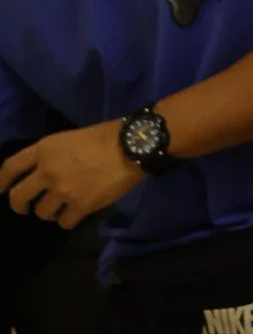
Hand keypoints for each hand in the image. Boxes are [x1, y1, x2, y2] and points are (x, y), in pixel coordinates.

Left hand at [0, 121, 144, 228]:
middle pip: (17, 197)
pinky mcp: (80, 206)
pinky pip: (64, 223)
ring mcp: (62, 191)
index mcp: (45, 149)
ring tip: (65, 204)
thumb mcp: (72, 138)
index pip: (9, 168)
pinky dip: (70, 219)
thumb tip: (46, 172)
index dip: (1, 182)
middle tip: (29, 207)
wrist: (133, 146)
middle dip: (20, 205)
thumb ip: (54, 155)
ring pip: (42, 213)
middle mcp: (47, 171)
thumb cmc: (107, 135)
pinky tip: (79, 211)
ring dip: (51, 211)